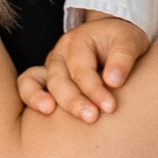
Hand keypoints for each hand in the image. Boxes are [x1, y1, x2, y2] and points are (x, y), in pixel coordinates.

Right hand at [16, 13, 149, 123]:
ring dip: (41, 99)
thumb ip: (123, 58)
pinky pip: (27, 85)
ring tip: (49, 112)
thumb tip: (113, 81)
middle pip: (59, 79)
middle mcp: (60, 54)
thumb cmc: (122, 41)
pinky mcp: (46, 80)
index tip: (110, 107)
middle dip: (73, 101)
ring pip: (36, 81)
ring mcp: (50, 67)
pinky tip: (40, 114)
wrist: (113, 38)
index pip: (83, 70)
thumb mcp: (130, 41)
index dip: (95, 90)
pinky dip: (29, 97)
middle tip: (91, 118)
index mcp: (78, 41)